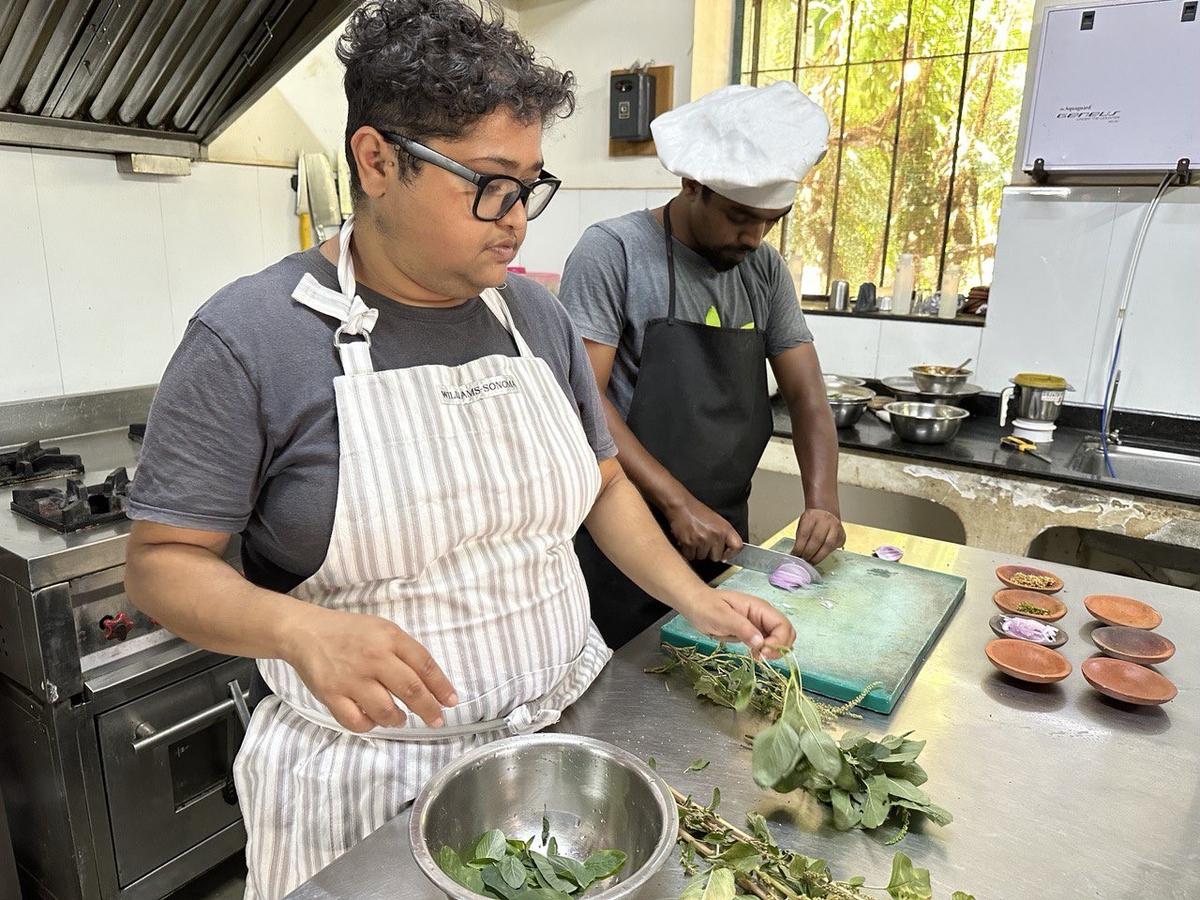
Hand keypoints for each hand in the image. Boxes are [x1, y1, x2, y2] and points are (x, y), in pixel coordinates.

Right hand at [282, 606, 457, 732]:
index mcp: (390, 638)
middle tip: (436, 720)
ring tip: (400, 718)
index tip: (451, 701)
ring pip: (386, 710)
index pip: (424, 665)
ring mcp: (352, 678)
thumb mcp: (383, 629)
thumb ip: (404, 652)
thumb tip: (429, 682)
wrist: (306, 632)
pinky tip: (372, 719)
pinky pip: (356, 721)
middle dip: (428, 709)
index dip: (441, 686)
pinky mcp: (332, 695)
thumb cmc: (350, 632)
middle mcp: (374, 658)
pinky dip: (369, 725)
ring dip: (398, 719)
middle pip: (411, 690)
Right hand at [666, 493, 742, 561]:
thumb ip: (723, 535)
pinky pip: (690, 556)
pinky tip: (687, 541)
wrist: (681, 506)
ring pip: (702, 557)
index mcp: (725, 528)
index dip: (731, 554)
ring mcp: (702, 540)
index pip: (737, 547)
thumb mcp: (716, 520)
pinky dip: (687, 552)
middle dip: (709, 553)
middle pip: (716, 557)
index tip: (725, 555)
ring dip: (697, 552)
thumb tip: (724, 555)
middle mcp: (715, 535)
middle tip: (703, 542)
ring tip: (694, 539)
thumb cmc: (697, 511)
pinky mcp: (689, 543)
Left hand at [678, 588, 795, 659]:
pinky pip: (767, 644)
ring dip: (774, 651)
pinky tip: (754, 656)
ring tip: (758, 657)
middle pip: (786, 633)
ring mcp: (759, 625)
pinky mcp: (753, 633)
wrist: (695, 605)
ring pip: (779, 640)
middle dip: (780, 647)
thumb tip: (761, 643)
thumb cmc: (707, 607)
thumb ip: (742, 628)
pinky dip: (766, 652)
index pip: (783, 625)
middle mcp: (763, 616)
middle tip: (763, 656)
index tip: (764, 652)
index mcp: (760, 608)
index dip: (779, 641)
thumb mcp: (722, 617)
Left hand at [791, 508, 844, 563]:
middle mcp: (825, 520)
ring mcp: (835, 527)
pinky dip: (826, 554)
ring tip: (812, 561)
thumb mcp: (802, 524)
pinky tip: (820, 557)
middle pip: (817, 539)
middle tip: (804, 559)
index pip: (804, 534)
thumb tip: (797, 553)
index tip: (796, 554)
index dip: (799, 547)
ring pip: (828, 545)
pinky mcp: (842, 534)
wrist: (826, 513)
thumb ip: (800, 537)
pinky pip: (835, 547)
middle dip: (809, 553)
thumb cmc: (812, 521)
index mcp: (811, 516)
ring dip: (819, 556)